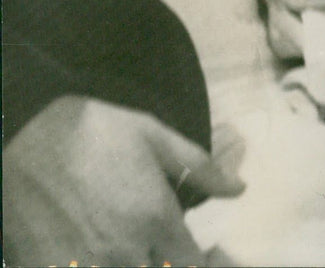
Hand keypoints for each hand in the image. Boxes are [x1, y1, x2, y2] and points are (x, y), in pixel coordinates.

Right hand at [3, 96, 244, 267]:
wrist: (25, 134)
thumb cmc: (94, 130)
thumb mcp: (152, 134)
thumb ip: (199, 167)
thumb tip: (238, 189)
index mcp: (155, 218)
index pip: (193, 266)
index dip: (197, 260)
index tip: (189, 248)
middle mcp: (124, 253)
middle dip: (167, 264)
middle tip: (160, 246)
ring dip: (136, 266)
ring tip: (133, 250)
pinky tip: (98, 254)